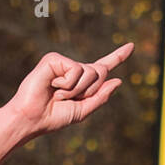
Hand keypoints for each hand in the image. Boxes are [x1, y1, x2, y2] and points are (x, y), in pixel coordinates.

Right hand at [5, 43, 133, 137]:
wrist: (32, 118)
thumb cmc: (53, 117)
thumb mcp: (83, 111)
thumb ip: (101, 97)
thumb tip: (118, 80)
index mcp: (82, 82)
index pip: (103, 67)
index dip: (118, 56)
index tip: (131, 46)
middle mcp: (74, 70)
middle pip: (100, 72)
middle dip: (89, 90)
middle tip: (67, 99)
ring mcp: (64, 63)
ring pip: (89, 72)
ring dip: (77, 90)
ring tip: (58, 94)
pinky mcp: (54, 59)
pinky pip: (75, 70)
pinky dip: (67, 84)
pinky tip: (53, 86)